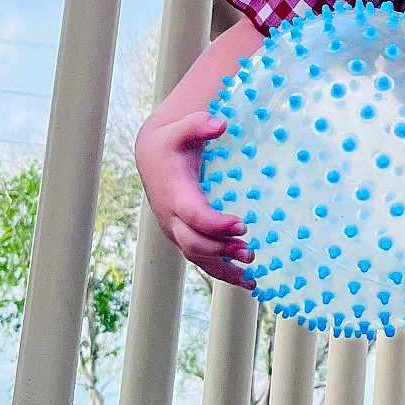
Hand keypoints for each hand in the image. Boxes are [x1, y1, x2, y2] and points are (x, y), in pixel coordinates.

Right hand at [136, 110, 255, 287]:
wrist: (153, 156)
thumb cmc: (173, 141)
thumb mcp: (183, 127)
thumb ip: (199, 124)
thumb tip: (220, 124)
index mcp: (175, 194)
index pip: (195, 216)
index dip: (217, 224)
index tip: (243, 225)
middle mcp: (173, 218)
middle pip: (195, 244)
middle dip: (222, 250)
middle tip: (251, 251)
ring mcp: (177, 231)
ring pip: (198, 258)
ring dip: (225, 268)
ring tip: (252, 278)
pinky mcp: (185, 236)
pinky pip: (202, 260)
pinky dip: (222, 272)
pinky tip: (246, 281)